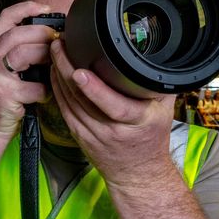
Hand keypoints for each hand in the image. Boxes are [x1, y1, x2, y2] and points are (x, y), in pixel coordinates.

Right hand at [0, 2, 57, 137]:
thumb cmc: (2, 92)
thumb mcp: (6, 66)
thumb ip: (22, 50)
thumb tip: (53, 40)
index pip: (6, 18)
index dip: (26, 9)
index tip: (45, 8)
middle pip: (17, 34)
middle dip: (42, 34)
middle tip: (57, 39)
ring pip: (23, 53)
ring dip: (44, 57)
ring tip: (53, 63)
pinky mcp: (4, 93)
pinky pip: (33, 86)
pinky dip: (44, 90)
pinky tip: (45, 92)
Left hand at [50, 39, 175, 186]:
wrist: (138, 173)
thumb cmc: (151, 139)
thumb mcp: (165, 111)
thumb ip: (159, 85)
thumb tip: (159, 57)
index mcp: (137, 122)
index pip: (114, 106)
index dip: (95, 89)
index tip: (80, 71)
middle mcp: (112, 130)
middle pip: (83, 100)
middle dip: (66, 70)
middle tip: (59, 46)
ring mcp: (92, 135)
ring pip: (69, 103)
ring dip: (58, 77)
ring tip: (55, 54)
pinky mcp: (80, 137)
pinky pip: (64, 111)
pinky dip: (57, 92)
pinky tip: (54, 76)